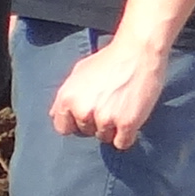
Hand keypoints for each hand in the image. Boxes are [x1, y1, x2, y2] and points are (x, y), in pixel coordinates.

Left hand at [49, 36, 170, 148]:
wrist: (138, 52)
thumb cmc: (109, 60)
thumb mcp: (78, 73)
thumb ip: (67, 96)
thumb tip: (56, 114)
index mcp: (67, 98)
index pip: (62, 128)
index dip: (75, 123)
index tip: (86, 115)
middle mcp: (82, 111)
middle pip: (86, 133)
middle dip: (95, 123)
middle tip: (109, 105)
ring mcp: (104, 119)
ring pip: (105, 138)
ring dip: (113, 129)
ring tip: (121, 107)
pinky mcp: (126, 124)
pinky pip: (122, 143)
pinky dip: (127, 136)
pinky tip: (131, 119)